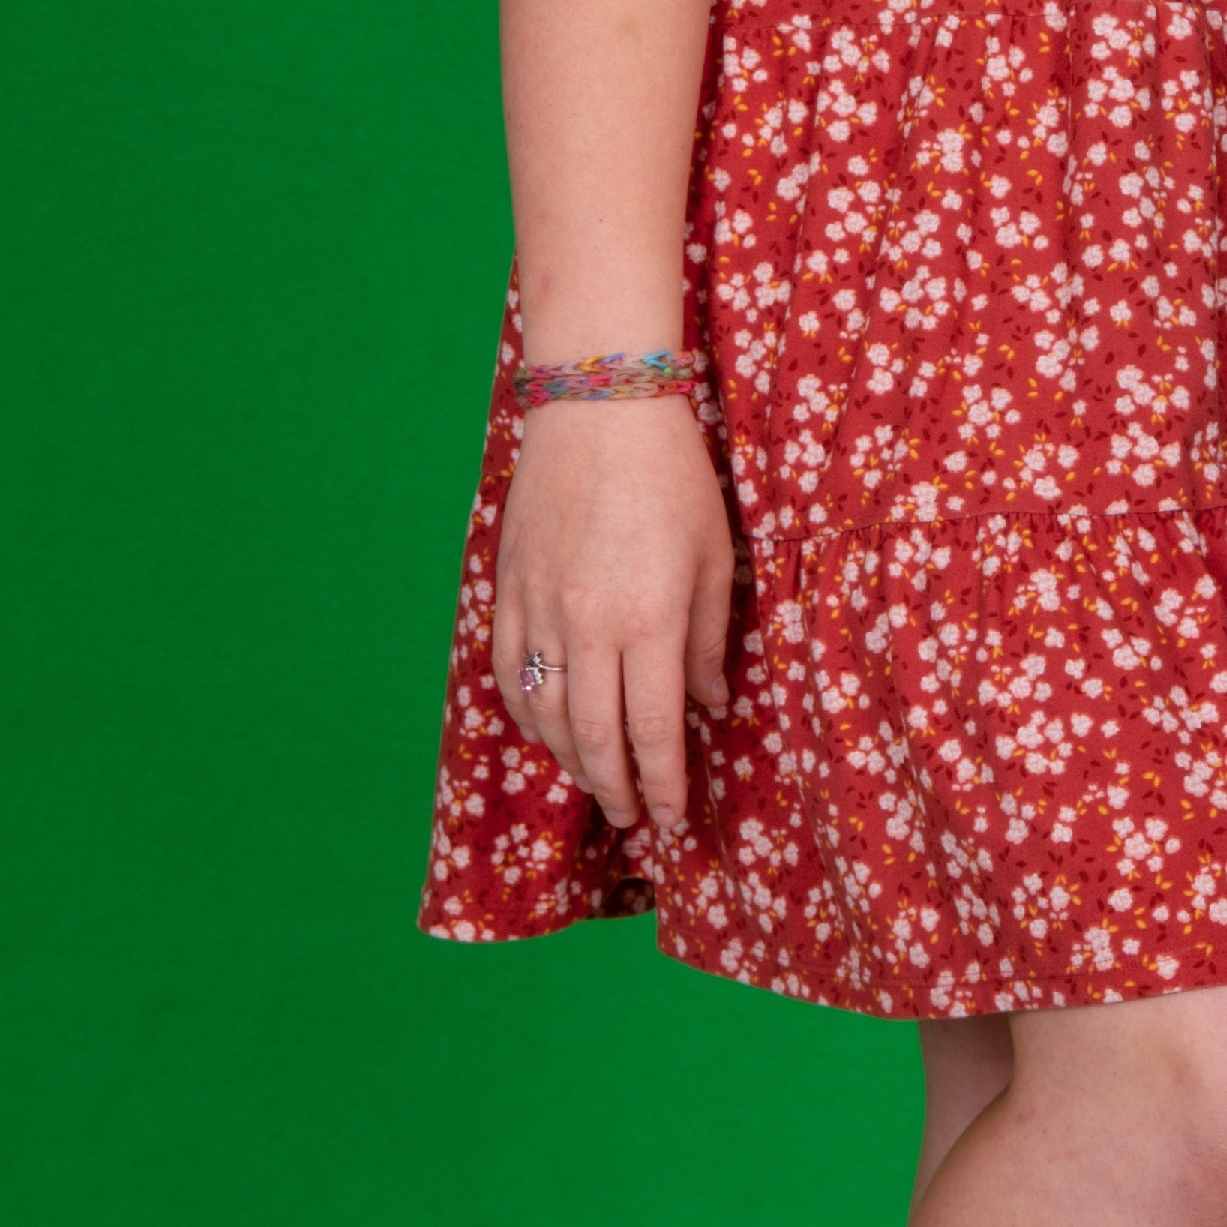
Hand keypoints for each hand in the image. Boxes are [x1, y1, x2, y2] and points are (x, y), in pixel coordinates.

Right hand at [490, 396, 736, 832]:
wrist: (598, 408)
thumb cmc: (672, 478)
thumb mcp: (716, 557)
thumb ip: (710, 639)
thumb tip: (710, 706)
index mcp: (649, 621)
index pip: (652, 730)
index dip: (662, 783)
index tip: (670, 817)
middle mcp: (588, 628)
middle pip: (595, 738)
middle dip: (616, 788)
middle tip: (632, 817)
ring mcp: (541, 611)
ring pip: (547, 715)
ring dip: (571, 760)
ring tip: (596, 781)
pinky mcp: (510, 590)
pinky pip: (510, 673)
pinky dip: (527, 715)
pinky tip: (547, 731)